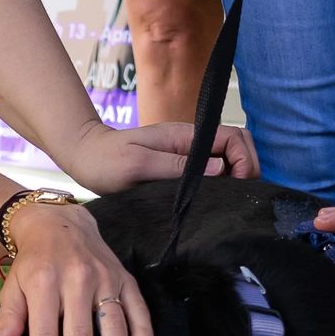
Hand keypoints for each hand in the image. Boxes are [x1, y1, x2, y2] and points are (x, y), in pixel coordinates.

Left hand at [0, 202, 153, 335]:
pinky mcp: (125, 278)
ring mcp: (105, 279)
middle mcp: (78, 281)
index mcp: (44, 285)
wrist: (60, 222)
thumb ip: (10, 317)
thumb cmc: (33, 263)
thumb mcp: (12, 286)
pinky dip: (143, 334)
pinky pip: (138, 308)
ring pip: (114, 326)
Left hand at [57, 120, 259, 195]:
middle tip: (239, 193)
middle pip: (239, 145)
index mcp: (187, 136)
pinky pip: (215, 170)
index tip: (236, 184)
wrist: (86, 156)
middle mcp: (194, 142)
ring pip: (230, 157)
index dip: (244, 159)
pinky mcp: (184, 166)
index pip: (234, 138)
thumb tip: (218, 169)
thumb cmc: (107, 160)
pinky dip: (224, 181)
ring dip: (238, 174)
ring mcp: (190, 153)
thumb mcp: (139, 164)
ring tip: (229, 198)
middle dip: (248, 166)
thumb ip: (177, 166)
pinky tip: (215, 199)